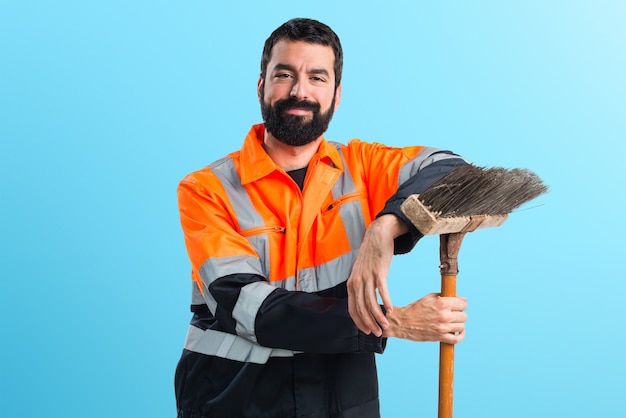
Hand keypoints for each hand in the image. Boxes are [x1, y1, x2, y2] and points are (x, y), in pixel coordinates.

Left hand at [347, 215, 407, 336]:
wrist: (376, 237)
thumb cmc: (370, 257)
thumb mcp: (360, 273)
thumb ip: (360, 286)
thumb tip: (363, 302)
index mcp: (351, 284)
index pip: (352, 308)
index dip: (359, 321)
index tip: (366, 330)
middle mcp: (357, 282)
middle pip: (361, 308)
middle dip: (369, 323)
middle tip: (377, 333)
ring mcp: (367, 277)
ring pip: (371, 302)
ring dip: (378, 316)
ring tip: (386, 325)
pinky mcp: (378, 272)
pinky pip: (382, 290)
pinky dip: (386, 302)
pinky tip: (390, 310)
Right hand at [383, 293, 467, 343]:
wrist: (403, 322)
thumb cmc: (415, 309)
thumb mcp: (430, 298)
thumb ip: (446, 297)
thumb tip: (463, 300)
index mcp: (442, 303)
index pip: (463, 304)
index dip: (461, 305)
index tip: (458, 306)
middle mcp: (444, 315)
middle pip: (464, 316)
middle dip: (459, 314)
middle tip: (452, 314)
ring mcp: (442, 327)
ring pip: (462, 326)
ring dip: (458, 325)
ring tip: (452, 323)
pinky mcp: (440, 337)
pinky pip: (457, 339)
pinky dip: (460, 336)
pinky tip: (458, 332)